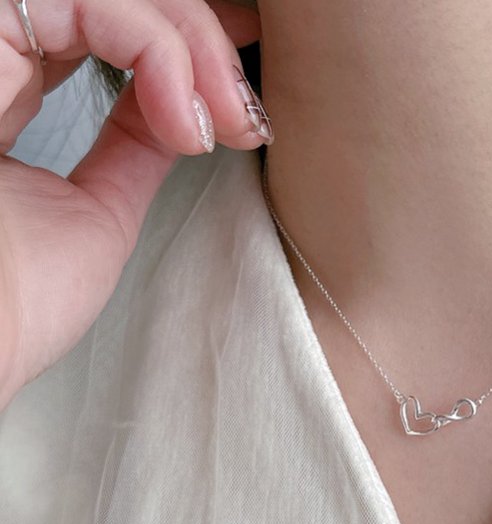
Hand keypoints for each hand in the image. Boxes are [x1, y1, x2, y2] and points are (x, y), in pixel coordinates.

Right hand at [0, 0, 268, 409]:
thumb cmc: (17, 305)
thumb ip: (133, 149)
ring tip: (228, 121)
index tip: (240, 93)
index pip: (94, 28)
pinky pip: (86, 1)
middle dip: (200, 40)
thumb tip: (184, 112)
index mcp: (2, 94)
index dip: (176, 45)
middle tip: (247, 108)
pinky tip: (188, 121)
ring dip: (192, 47)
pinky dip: (157, 48)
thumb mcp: (97, 214)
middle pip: (108, 2)